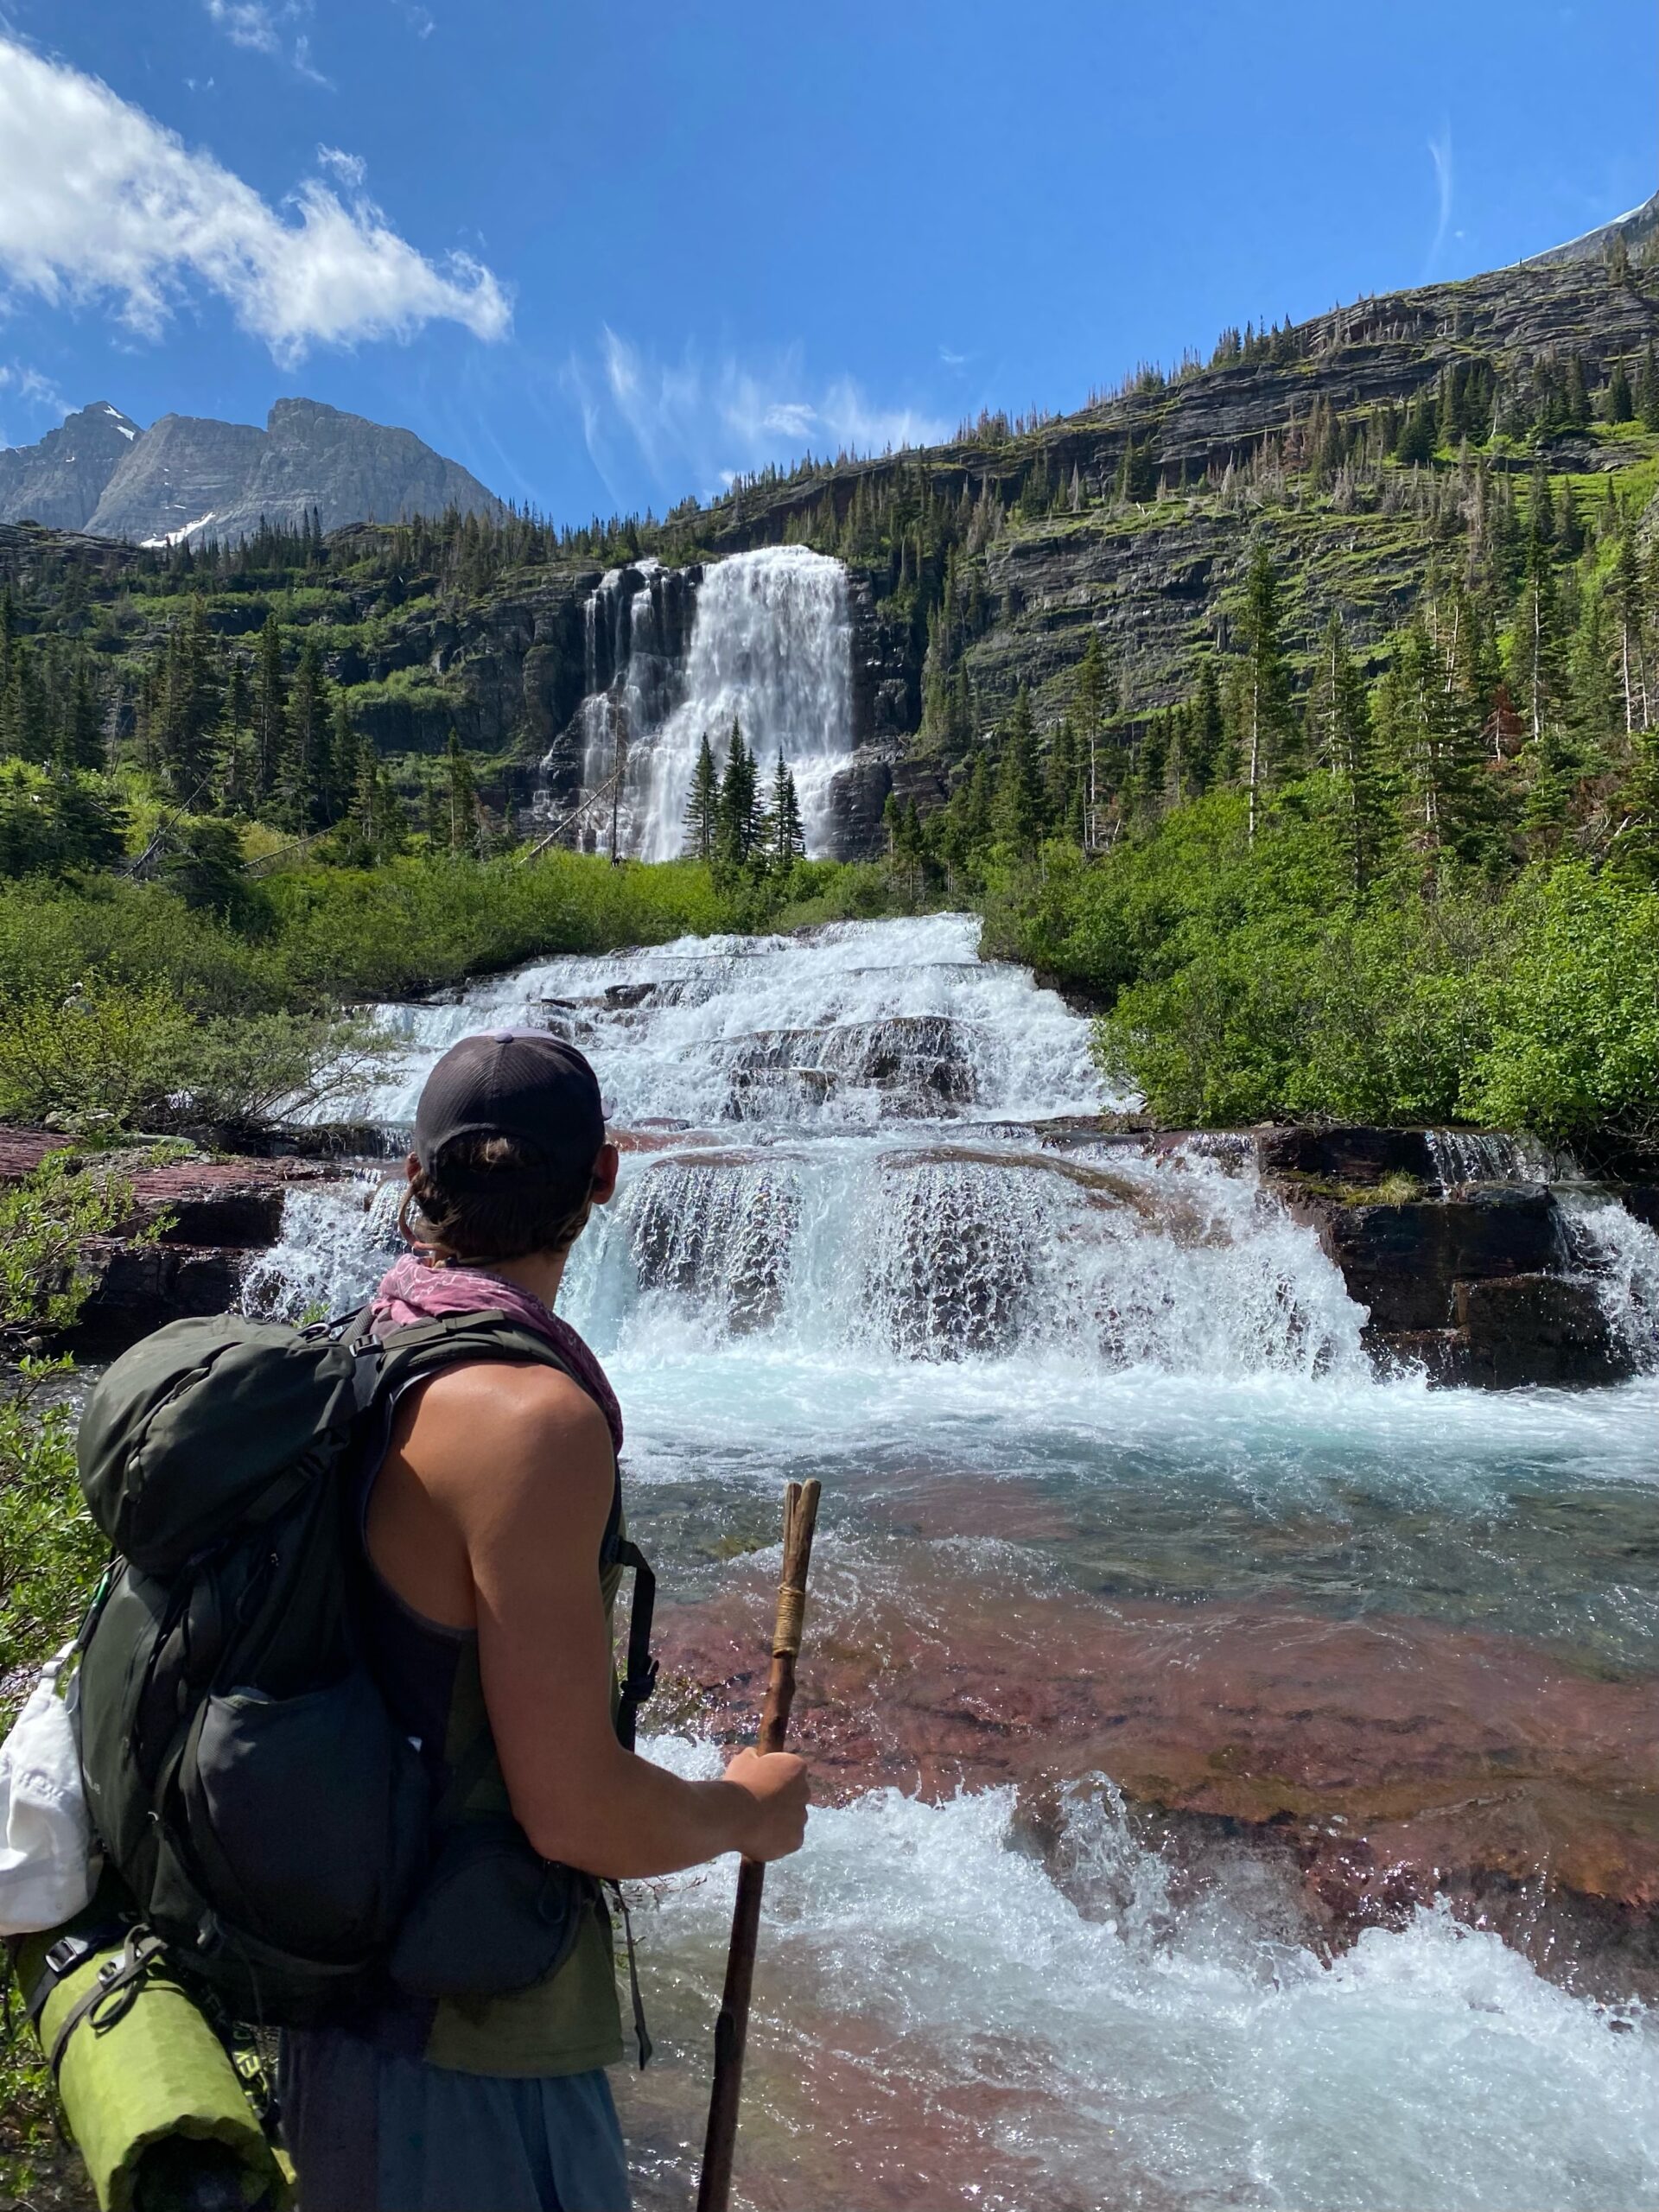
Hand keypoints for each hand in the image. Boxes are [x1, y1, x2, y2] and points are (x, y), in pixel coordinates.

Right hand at [722, 1747, 808, 1861]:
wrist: (735, 1815)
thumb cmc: (739, 1784)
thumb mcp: (743, 1761)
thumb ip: (753, 1756)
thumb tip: (753, 1754)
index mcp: (796, 1768)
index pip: (793, 1771)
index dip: (776, 1778)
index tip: (762, 1784)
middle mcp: (805, 1791)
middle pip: (795, 1796)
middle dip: (782, 1801)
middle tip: (760, 1806)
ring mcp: (802, 1818)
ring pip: (792, 1820)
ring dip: (780, 1821)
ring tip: (756, 1824)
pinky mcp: (796, 1841)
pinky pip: (788, 1840)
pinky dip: (777, 1841)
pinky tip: (759, 1839)